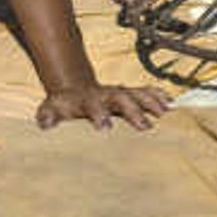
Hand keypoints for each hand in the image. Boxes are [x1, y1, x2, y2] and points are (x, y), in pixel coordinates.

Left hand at [34, 81, 170, 131]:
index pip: (93, 105)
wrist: (75, 90)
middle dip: (133, 111)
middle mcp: (107, 94)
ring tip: (165, 112)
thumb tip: (45, 123)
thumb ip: (48, 116)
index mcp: (88, 100)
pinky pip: (146, 93)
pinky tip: (171, 104)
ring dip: (151, 102)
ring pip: (137, 94)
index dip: (98, 114)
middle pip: (122, 99)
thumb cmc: (64, 107)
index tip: (105, 127)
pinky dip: (158, 96)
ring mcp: (120, 93)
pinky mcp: (130, 94)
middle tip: (145, 126)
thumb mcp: (50, 110)